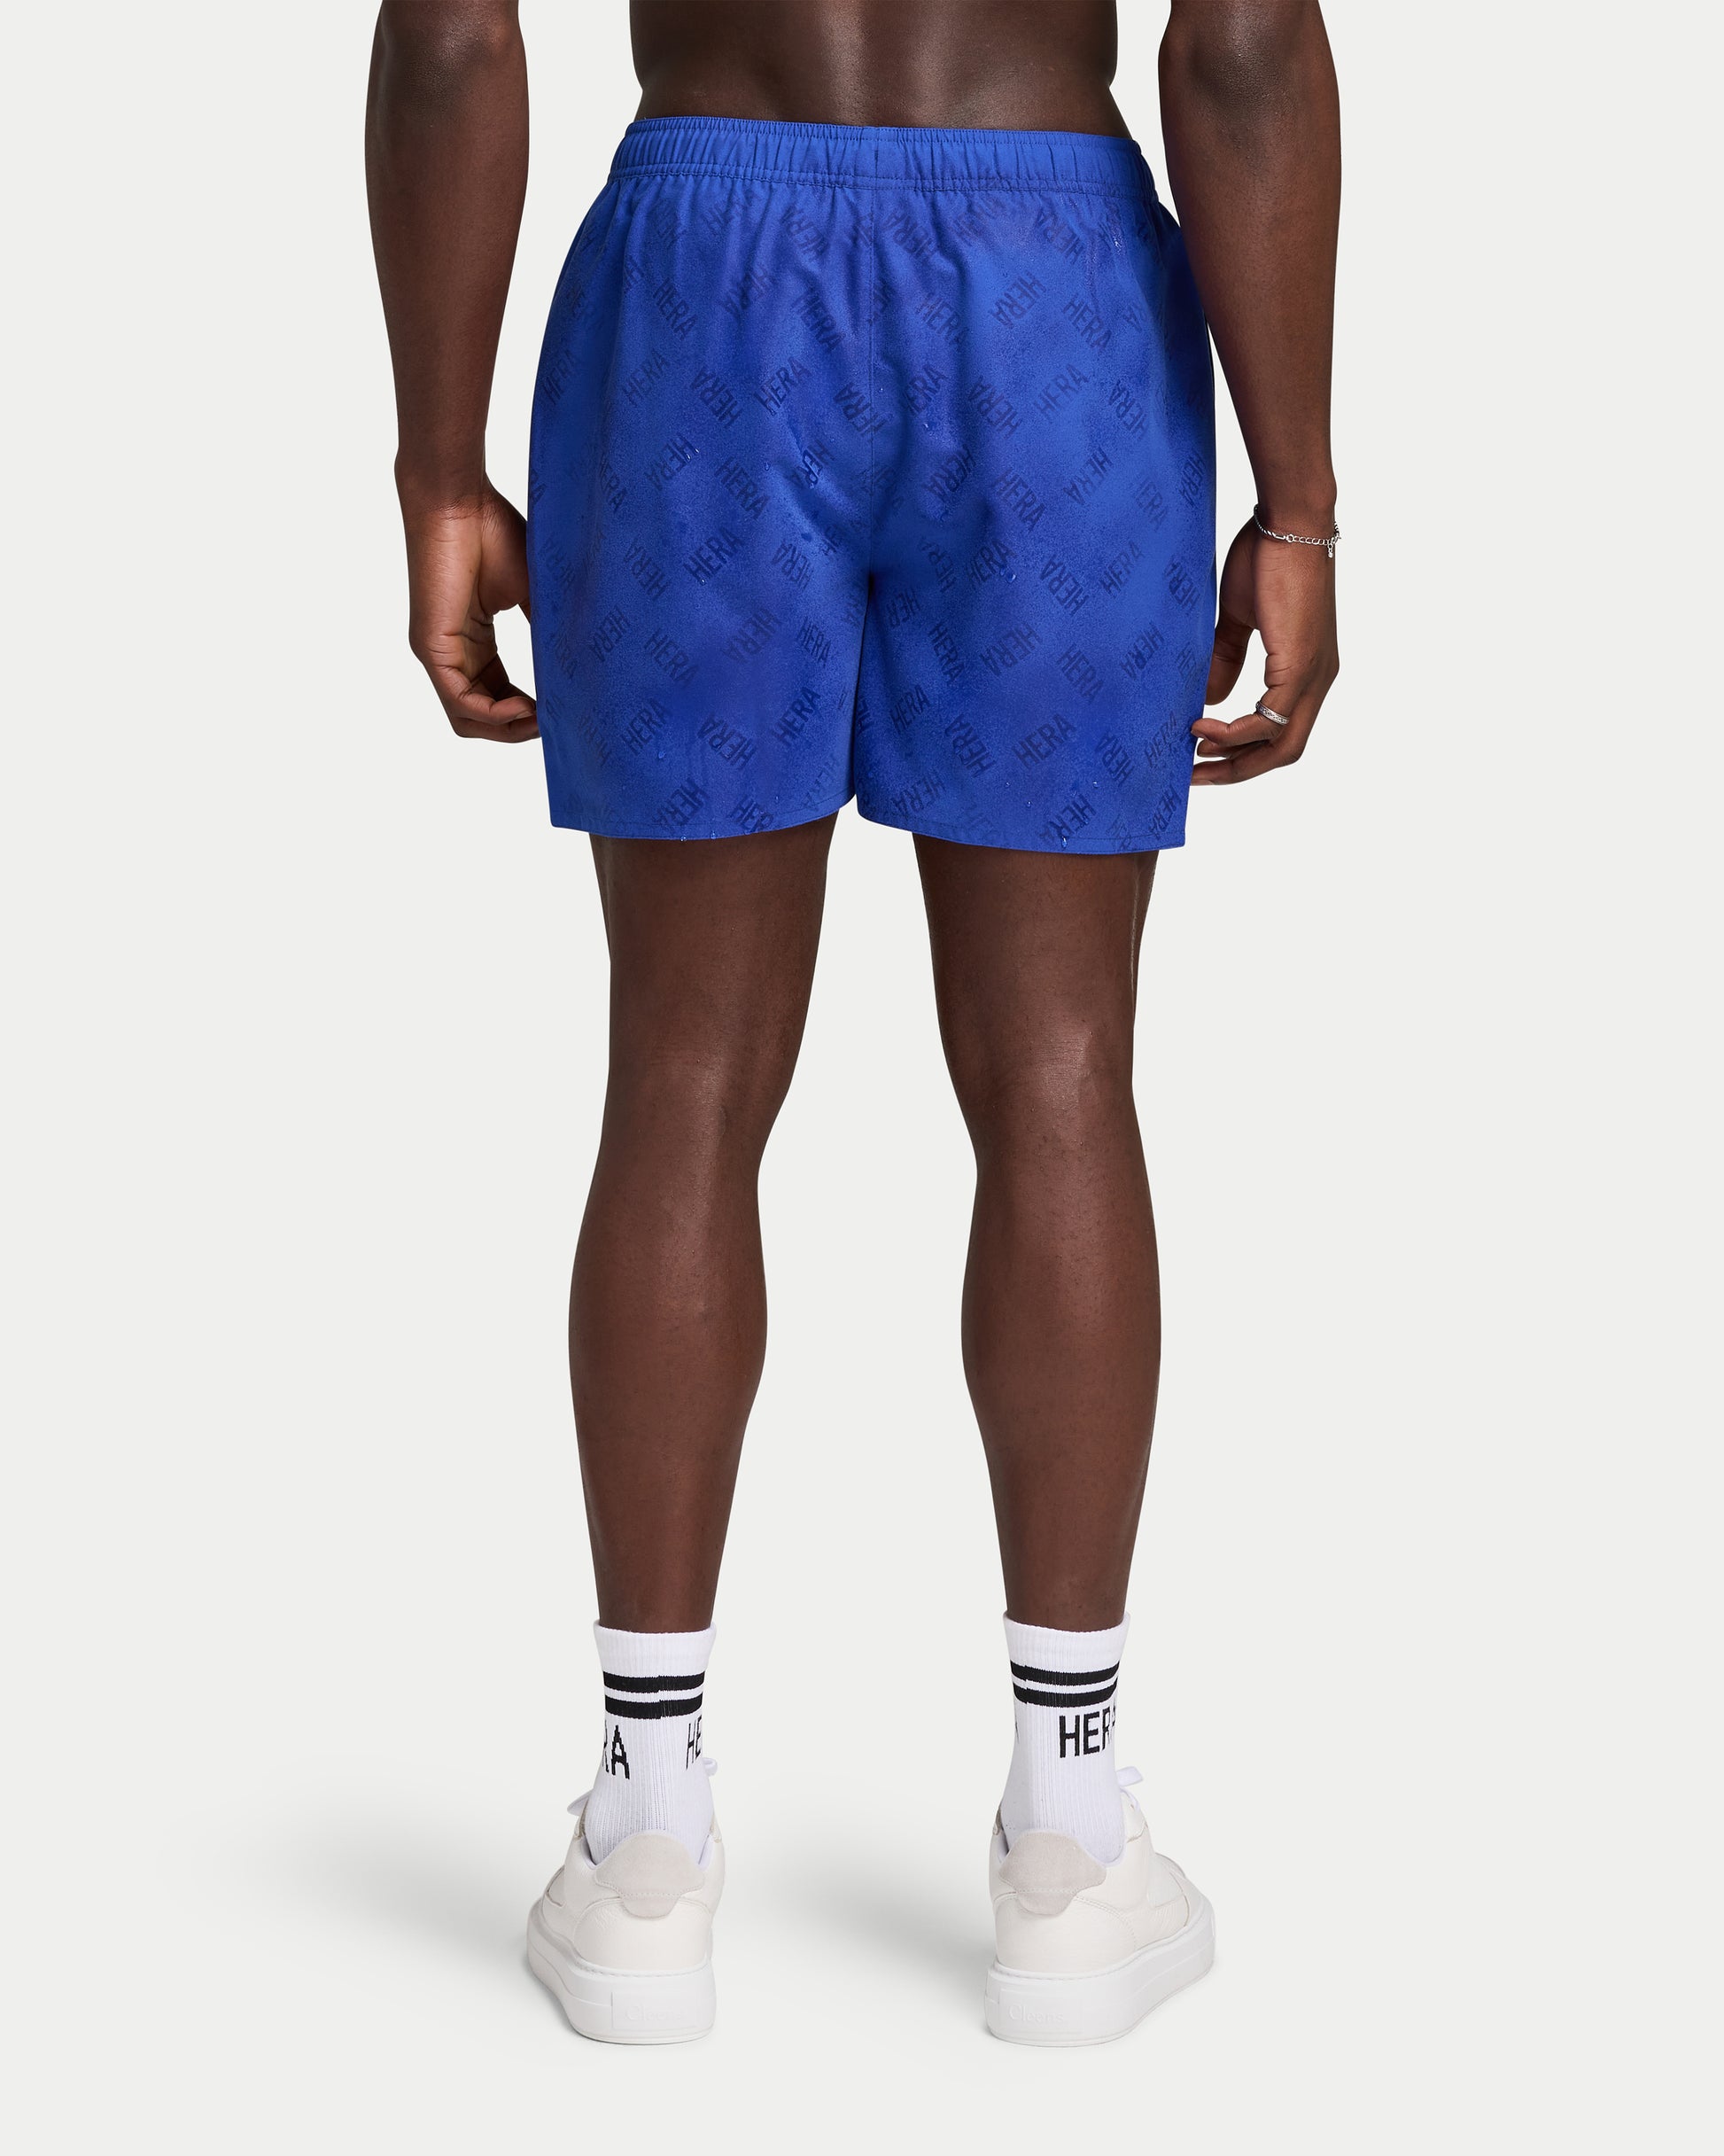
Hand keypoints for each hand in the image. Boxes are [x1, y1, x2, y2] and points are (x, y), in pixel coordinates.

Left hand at [400, 485, 537, 741]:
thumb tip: (578, 669)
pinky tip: (524, 709)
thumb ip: (547, 634)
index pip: (499, 697)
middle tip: (556, 722)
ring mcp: (439, 654)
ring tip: (543, 719)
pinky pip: (459, 702)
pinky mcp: (430, 647)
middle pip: (482, 719)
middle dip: (519, 730)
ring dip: (508, 730)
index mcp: (474, 642)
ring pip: (468, 720)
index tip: (562, 712)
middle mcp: (453, 654)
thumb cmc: (493, 532)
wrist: (460, 500)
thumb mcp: (533, 593)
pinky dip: (493, 715)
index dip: (530, 714)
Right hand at [1190, 516, 1337, 784]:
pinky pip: (1269, 720)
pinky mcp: (1301, 666)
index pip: (1280, 732)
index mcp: (1306, 669)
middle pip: (1284, 752)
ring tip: (1193, 756)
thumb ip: (1227, 657)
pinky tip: (1203, 729)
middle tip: (1194, 777)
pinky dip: (1235, 733)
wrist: (1290, 522)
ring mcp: (1313, 675)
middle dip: (1237, 771)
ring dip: (1234, 759)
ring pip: (1280, 745)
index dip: (1243, 753)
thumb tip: (1211, 700)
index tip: (1203, 759)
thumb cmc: (1267, 557)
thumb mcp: (1241, 617)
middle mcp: (1318, 679)